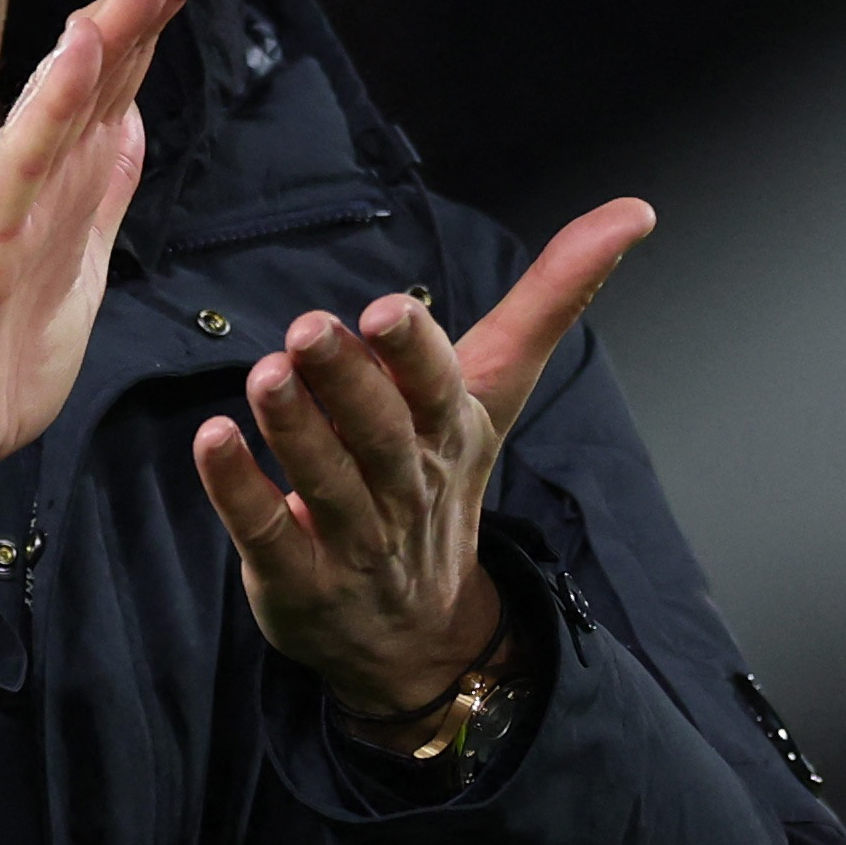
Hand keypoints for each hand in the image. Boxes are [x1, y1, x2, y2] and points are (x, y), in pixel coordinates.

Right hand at [0, 0, 228, 569]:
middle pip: (99, 64)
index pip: (119, 75)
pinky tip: (79, 50)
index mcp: (59, 179)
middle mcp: (28, 173)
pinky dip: (51, 104)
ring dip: (111, 23)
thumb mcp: (76, 266)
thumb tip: (130, 123)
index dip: (160, 6)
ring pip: (64, 98)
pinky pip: (20, 166)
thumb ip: (98, 192)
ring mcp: (0, 204)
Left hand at [190, 199, 656, 714]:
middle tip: (307, 328)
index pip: (439, 389)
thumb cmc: (443, 480)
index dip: (414, 353)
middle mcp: (407, 486)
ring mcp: (354, 540)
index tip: (386, 309)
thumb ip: (551, 298)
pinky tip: (211, 442)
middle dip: (348, 381)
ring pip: (326, 483)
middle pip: (381, 433)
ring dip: (294, 429)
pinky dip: (240, 490)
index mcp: (450, 432)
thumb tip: (634, 211)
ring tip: (263, 376)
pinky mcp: (297, 580)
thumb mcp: (496, 391)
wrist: (419, 633)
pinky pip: (267, 535)